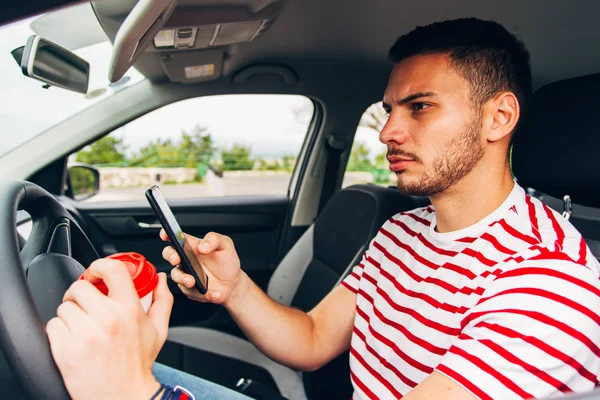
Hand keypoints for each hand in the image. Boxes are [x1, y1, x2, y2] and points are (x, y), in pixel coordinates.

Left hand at [46, 259, 173, 399]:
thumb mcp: (158, 330)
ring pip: (64, 306)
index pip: (113, 270)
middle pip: (80, 287)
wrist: (122, 395)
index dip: (99, 266)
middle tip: (85, 305)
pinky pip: (53, 325)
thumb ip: (162, 301)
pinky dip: (59, 330)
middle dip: (80, 295)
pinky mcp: (65, 348)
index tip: (95, 273)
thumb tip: (161, 279)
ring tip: (82, 327)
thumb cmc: (137, 364)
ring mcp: (85, 333)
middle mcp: (107, 319)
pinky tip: (73, 340)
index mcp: (129, 310)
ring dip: (70, 314)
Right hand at [161, 230, 246, 305]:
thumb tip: (202, 246)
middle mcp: (185, 260)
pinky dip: (204, 294)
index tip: (166, 234)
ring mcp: (185, 275)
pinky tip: (215, 293)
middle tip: (177, 259)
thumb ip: (214, 239)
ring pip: (176, 276)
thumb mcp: (225, 245)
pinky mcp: (189, 290)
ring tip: (193, 281)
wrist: (232, 282)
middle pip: (169, 255)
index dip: (167, 234)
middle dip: (170, 256)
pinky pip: (192, 292)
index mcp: (192, 246)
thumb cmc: (226, 261)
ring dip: (183, 279)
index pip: (175, 237)